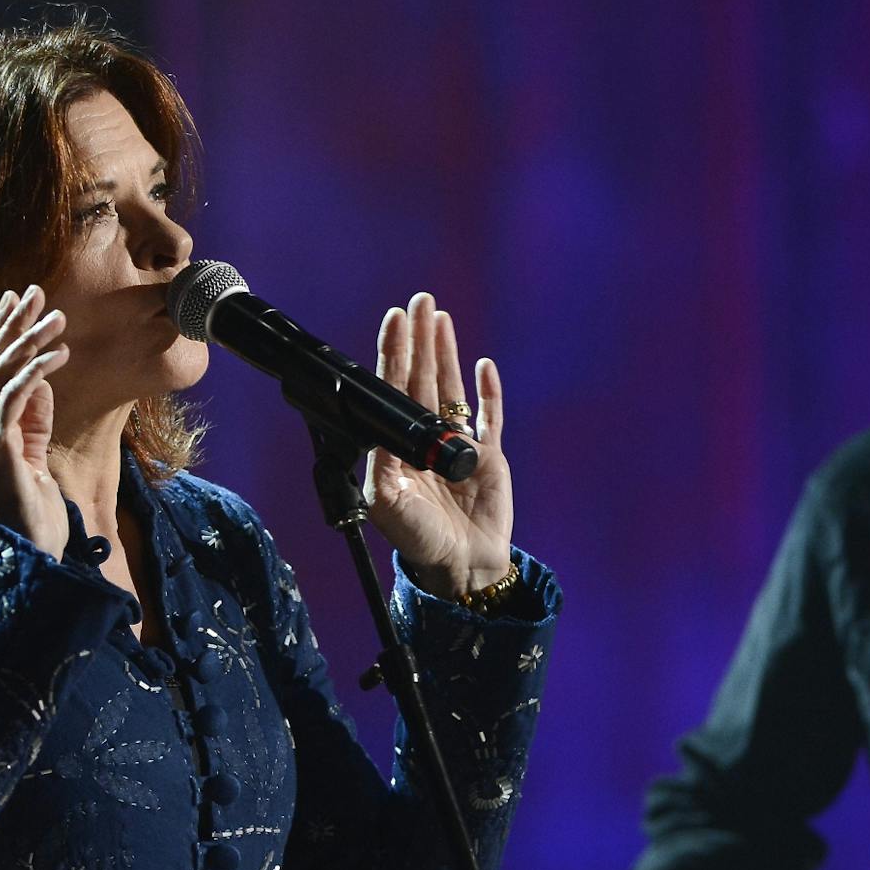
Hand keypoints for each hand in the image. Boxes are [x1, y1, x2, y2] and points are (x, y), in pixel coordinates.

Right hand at [0, 285, 71, 553]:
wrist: (25, 564)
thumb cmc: (33, 522)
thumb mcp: (35, 462)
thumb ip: (33, 424)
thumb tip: (43, 383)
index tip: (13, 304)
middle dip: (8, 326)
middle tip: (30, 291)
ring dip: (28, 341)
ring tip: (55, 315)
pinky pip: (13, 400)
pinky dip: (36, 372)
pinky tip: (58, 353)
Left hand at [363, 293, 513, 596]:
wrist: (463, 566)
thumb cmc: (419, 539)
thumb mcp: (387, 503)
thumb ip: (382, 463)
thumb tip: (380, 427)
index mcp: (396, 447)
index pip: (393, 390)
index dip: (395, 354)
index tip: (396, 322)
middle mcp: (425, 439)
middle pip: (421, 379)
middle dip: (420, 340)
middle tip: (420, 303)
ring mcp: (457, 446)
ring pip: (451, 389)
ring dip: (447, 353)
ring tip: (441, 318)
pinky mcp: (488, 457)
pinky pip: (490, 417)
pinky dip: (488, 392)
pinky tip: (483, 366)